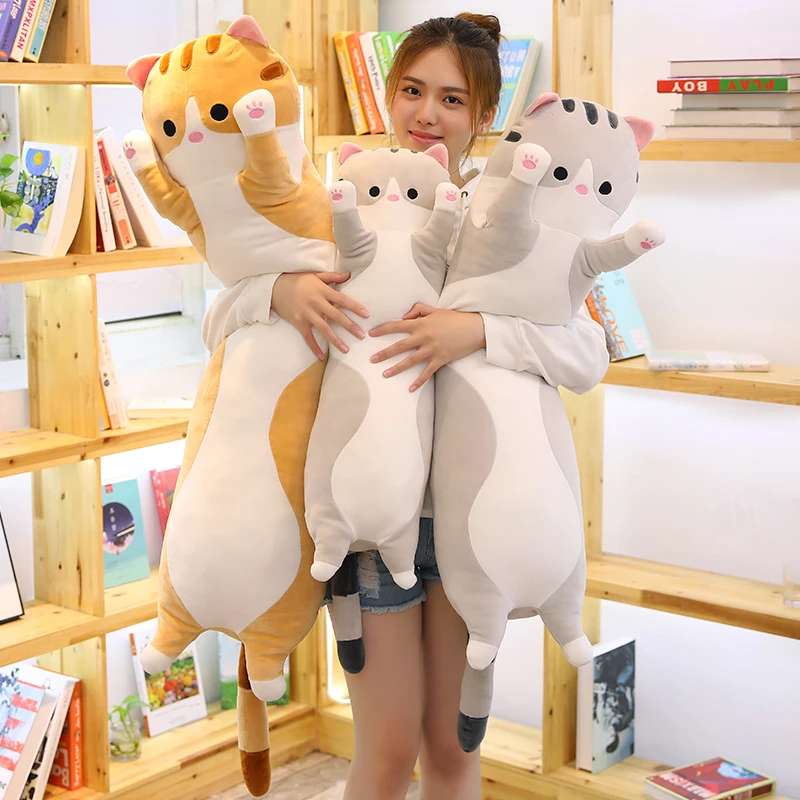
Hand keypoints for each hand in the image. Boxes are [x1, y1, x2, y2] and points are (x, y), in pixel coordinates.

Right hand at [272, 272, 369, 358]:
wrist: (274, 286)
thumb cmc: (297, 280)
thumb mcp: (314, 275)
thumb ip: (332, 277)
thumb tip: (349, 275)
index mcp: (322, 291)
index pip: (342, 300)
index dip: (355, 307)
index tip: (366, 315)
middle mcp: (316, 302)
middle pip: (336, 316)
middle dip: (350, 326)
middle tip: (362, 335)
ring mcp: (306, 313)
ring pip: (324, 329)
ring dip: (335, 340)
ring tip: (346, 350)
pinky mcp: (298, 322)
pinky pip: (308, 337)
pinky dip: (314, 347)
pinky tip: (322, 356)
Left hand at [369, 303, 485, 391]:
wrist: (475, 328)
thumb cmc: (455, 318)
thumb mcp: (435, 310)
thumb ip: (418, 310)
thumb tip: (404, 316)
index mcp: (421, 323)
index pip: (397, 326)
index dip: (383, 329)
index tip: (371, 334)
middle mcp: (424, 337)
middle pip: (399, 346)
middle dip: (384, 353)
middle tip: (372, 359)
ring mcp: (432, 349)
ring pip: (410, 361)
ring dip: (396, 368)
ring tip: (385, 374)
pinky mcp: (441, 359)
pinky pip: (427, 372)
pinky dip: (419, 381)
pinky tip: (410, 389)